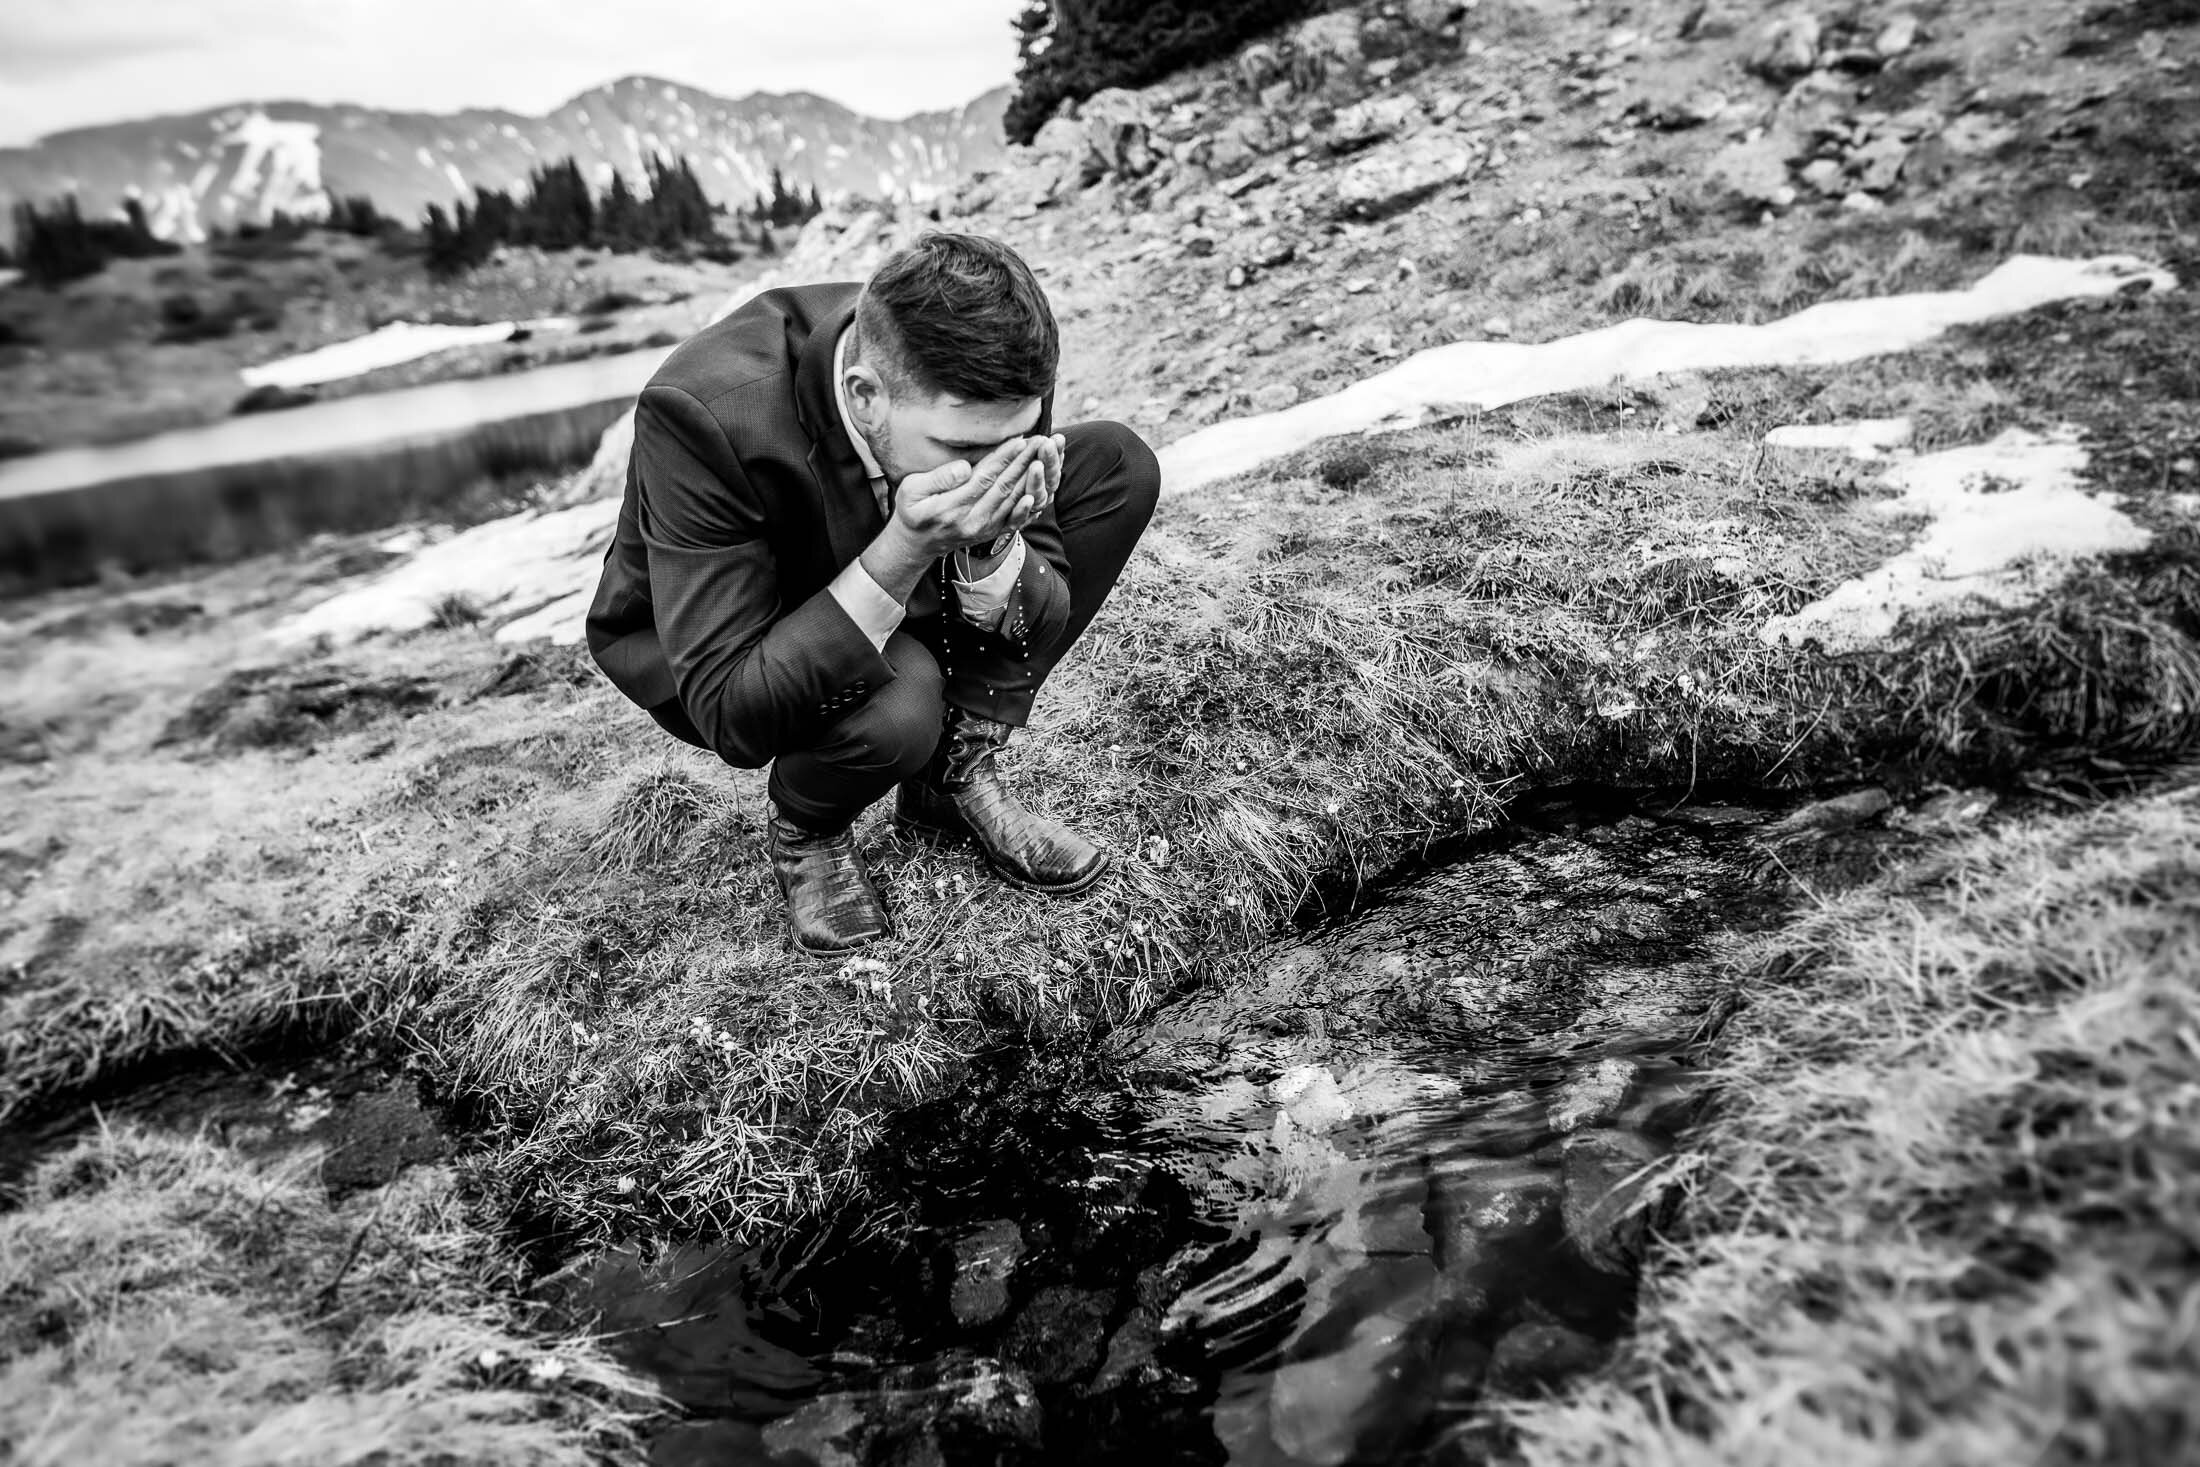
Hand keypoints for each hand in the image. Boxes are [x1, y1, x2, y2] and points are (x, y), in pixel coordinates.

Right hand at [893, 436, 1049, 557]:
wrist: (916, 544)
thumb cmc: (911, 510)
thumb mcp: (910, 490)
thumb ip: (938, 479)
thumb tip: (964, 468)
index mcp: (952, 506)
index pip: (985, 477)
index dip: (1004, 458)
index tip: (1020, 439)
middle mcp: (972, 520)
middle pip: (1005, 487)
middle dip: (1024, 462)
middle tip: (1041, 440)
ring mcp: (984, 528)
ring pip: (1014, 500)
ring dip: (1031, 476)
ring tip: (1044, 455)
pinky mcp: (992, 532)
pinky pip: (1016, 517)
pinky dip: (1030, 503)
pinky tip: (1042, 488)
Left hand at [1007, 433, 1064, 536]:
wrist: (983, 520)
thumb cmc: (998, 483)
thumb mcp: (1010, 464)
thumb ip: (1019, 451)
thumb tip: (1026, 435)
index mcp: (1042, 480)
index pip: (1052, 465)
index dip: (1056, 453)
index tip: (1058, 438)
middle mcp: (1039, 495)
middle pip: (1049, 479)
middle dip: (1049, 461)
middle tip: (1047, 445)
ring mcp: (1028, 511)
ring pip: (1037, 497)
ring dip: (1037, 481)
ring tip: (1036, 466)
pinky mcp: (1011, 525)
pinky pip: (1018, 519)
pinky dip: (1023, 510)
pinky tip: (1027, 500)